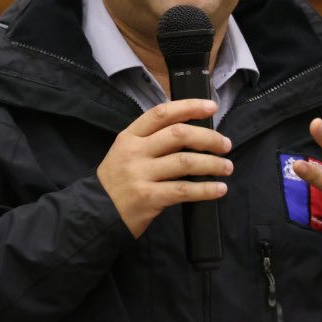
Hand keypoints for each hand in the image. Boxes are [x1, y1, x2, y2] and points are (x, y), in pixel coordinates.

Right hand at [97, 99, 232, 238]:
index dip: (188, 107)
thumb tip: (191, 133)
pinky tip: (219, 189)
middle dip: (208, 138)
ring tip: (227, 167)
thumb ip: (150, 141)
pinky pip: (184, 191)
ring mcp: (140, 175)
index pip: (161, 114)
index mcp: (129, 137)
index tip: (211, 106)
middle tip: (225, 144)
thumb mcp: (124, 153)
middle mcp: (134, 152)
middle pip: (178, 135)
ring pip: (185, 162)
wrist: (95, 214)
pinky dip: (206, 189)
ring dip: (212, 164)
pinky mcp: (148, 197)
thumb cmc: (116, 183)